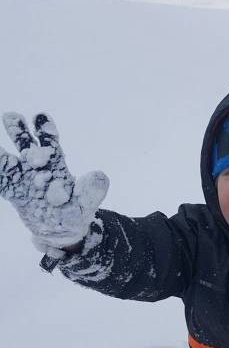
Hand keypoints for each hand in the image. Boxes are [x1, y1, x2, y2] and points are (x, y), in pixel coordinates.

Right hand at [0, 112, 108, 252]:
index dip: (45, 131)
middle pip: (27, 145)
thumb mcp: (86, 204)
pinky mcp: (15, 193)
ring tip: (2, 132)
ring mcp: (24, 180)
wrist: (61, 231)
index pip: (50, 144)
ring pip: (11, 161)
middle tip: (12, 117)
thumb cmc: (75, 214)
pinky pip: (3, 182)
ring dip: (3, 151)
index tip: (40, 117)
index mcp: (56, 165)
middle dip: (20, 132)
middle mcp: (37, 168)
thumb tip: (100, 176)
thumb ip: (92, 190)